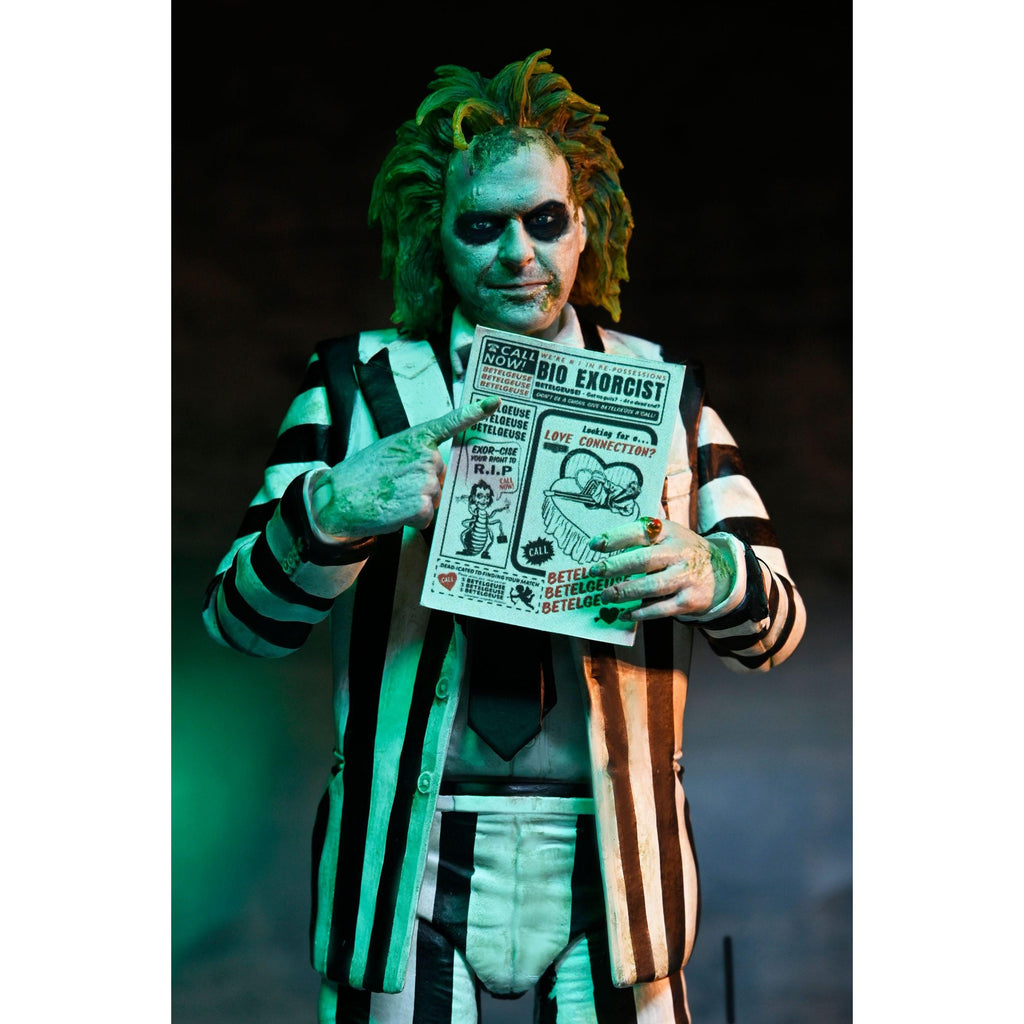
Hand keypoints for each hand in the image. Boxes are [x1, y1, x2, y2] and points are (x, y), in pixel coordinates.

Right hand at [311, 397, 500, 537]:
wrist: (337, 500)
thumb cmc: (362, 476)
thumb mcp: (389, 451)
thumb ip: (415, 454)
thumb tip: (434, 473)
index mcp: (415, 438)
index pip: (449, 422)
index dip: (474, 412)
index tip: (496, 402)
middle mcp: (424, 456)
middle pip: (441, 476)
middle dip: (424, 485)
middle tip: (396, 486)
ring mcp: (424, 480)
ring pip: (435, 497)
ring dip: (418, 504)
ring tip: (392, 498)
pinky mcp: (421, 505)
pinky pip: (427, 516)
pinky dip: (413, 520)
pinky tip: (394, 512)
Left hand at [587, 518, 735, 620]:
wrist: (723, 572)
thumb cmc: (682, 551)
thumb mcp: (670, 534)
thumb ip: (644, 532)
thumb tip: (605, 534)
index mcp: (669, 532)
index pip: (639, 532)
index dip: (615, 538)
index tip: (594, 545)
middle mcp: (679, 553)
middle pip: (643, 560)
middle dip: (615, 567)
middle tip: (594, 572)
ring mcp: (686, 577)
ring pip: (651, 586)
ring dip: (624, 592)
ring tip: (605, 595)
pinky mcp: (690, 600)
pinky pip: (662, 609)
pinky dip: (642, 613)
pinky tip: (626, 614)